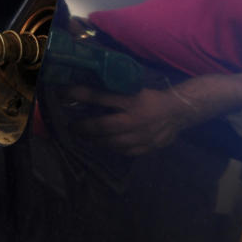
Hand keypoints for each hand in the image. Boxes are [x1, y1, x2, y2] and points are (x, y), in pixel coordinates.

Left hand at [66, 85, 195, 155]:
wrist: (180, 111)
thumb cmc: (153, 97)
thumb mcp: (134, 89)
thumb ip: (115, 92)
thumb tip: (88, 92)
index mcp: (132, 100)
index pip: (100, 96)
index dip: (79, 94)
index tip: (62, 94)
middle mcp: (135, 119)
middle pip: (102, 126)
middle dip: (83, 127)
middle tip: (71, 126)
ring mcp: (141, 136)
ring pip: (111, 142)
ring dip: (94, 140)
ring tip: (84, 137)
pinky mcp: (146, 148)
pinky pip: (123, 152)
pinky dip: (111, 148)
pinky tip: (104, 145)